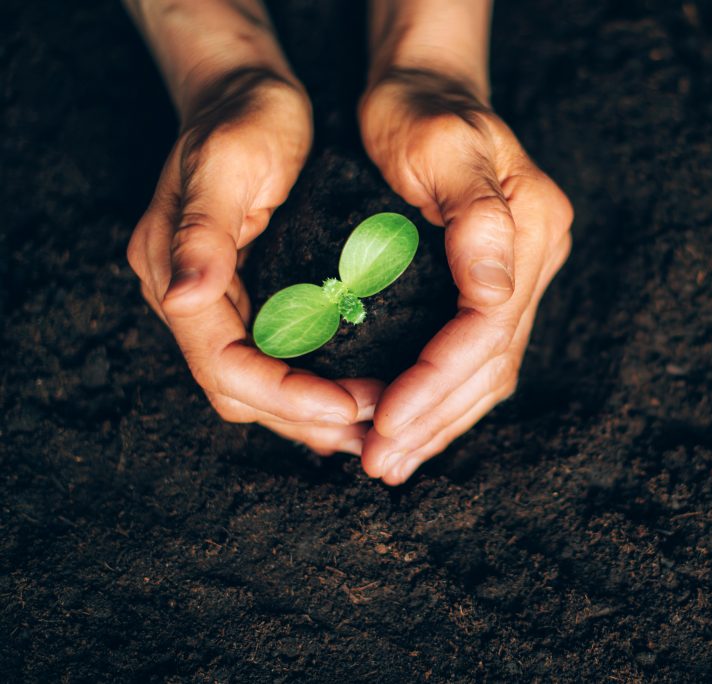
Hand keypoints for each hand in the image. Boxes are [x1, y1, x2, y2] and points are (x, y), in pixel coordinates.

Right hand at [127, 69, 381, 454]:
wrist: (247, 91)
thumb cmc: (242, 117)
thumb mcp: (226, 164)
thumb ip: (203, 233)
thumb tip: (186, 298)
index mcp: (174, 275)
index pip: (227, 367)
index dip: (287, 396)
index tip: (350, 405)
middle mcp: (190, 298)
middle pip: (244, 392)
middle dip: (307, 417)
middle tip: (376, 426)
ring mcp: (217, 301)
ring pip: (260, 387)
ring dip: (313, 414)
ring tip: (375, 424)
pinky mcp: (247, 297)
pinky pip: (276, 361)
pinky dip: (314, 386)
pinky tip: (357, 392)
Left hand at [358, 68, 572, 483]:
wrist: (424, 87)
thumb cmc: (419, 108)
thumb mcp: (443, 145)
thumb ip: (477, 221)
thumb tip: (495, 301)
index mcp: (531, 226)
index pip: (489, 326)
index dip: (437, 380)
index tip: (384, 420)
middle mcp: (536, 259)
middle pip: (493, 362)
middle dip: (434, 417)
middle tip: (380, 461)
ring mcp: (523, 275)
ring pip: (491, 371)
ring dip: (441, 422)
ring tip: (391, 462)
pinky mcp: (498, 285)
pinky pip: (479, 358)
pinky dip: (445, 398)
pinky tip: (413, 427)